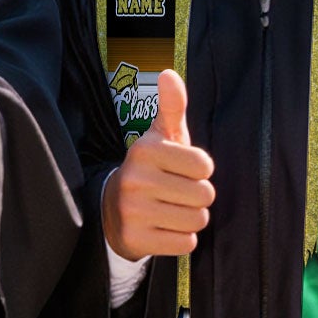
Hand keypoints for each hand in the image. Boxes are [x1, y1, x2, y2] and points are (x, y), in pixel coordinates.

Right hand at [102, 69, 214, 258]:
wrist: (112, 210)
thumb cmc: (150, 169)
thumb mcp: (160, 137)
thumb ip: (171, 106)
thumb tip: (169, 73)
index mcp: (145, 150)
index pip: (205, 166)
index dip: (200, 171)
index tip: (181, 170)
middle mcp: (135, 179)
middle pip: (205, 195)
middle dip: (197, 197)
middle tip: (175, 194)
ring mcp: (133, 211)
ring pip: (197, 220)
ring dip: (191, 218)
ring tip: (170, 210)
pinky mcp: (135, 239)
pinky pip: (185, 243)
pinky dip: (180, 239)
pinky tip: (163, 228)